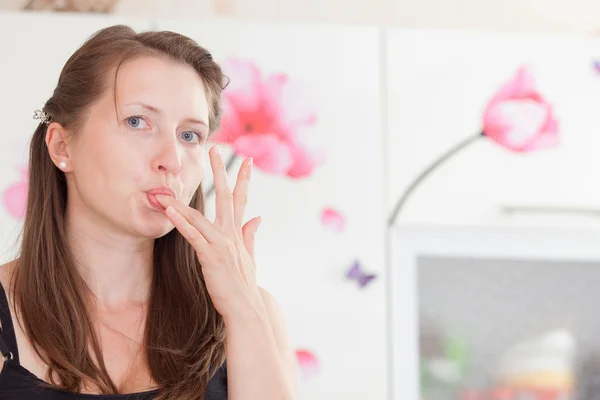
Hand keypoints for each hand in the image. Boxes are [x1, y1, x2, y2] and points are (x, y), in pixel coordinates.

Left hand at [155, 146, 262, 319]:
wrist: (247, 308)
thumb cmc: (244, 285)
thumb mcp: (250, 257)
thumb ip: (251, 235)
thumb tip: (257, 217)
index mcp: (238, 233)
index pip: (241, 199)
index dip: (244, 179)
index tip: (246, 160)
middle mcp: (231, 234)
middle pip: (225, 196)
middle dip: (220, 172)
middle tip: (214, 149)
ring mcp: (222, 244)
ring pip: (202, 215)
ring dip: (183, 201)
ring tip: (169, 186)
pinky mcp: (212, 257)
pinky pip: (194, 236)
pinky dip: (182, 222)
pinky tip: (170, 211)